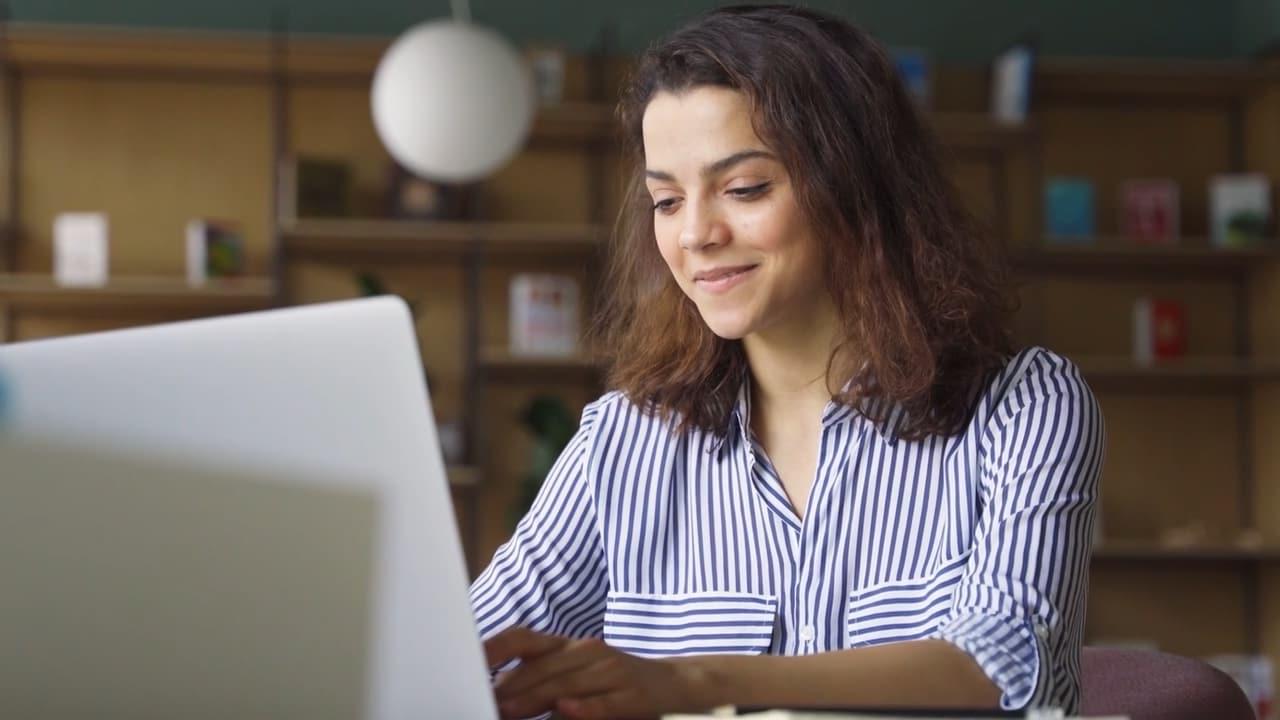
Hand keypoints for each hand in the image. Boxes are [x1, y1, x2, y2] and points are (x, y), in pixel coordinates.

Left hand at [484, 627, 706, 719]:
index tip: (467, 662)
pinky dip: (585, 707)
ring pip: (567, 683)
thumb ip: (541, 679)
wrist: (673, 683)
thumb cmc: (614, 680)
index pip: (523, 639)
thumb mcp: (577, 672)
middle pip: (541, 666)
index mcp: (567, 645)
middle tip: (482, 701)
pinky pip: (604, 701)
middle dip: (509, 686)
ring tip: (508, 711)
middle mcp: (587, 651)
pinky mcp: (632, 693)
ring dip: (534, 698)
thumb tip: (498, 693)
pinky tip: (566, 710)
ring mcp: (611, 671)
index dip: (495, 648)